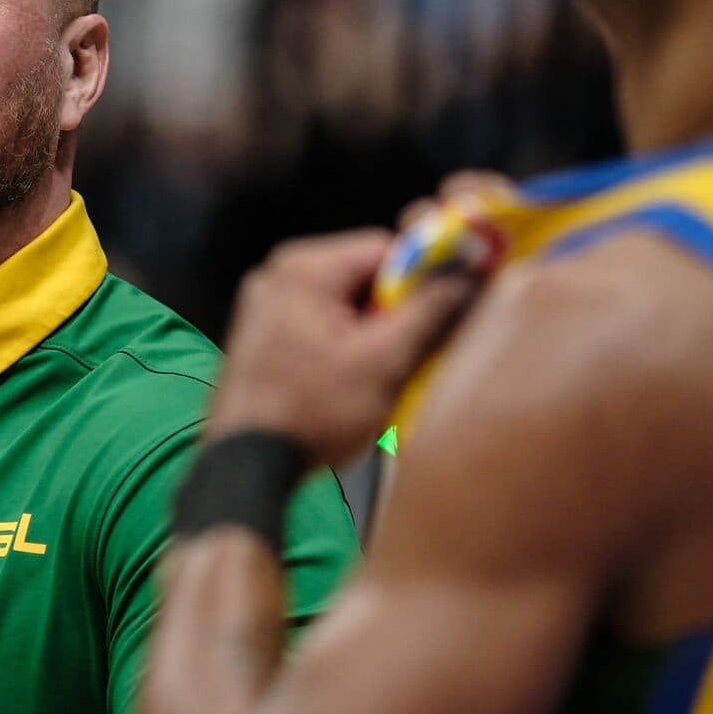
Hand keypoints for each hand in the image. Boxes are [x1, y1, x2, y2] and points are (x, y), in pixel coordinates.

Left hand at [212, 230, 477, 467]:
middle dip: (394, 309)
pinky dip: (344, 343)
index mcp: (304, 268)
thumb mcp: (383, 362)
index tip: (445, 310)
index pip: (386, 247)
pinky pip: (319, 322)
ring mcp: (264, 304)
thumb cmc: (312, 413)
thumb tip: (467, 275)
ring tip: (378, 374)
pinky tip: (351, 380)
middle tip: (408, 353)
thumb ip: (428, 311)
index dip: (424, 276)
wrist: (246, 466)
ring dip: (371, 331)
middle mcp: (277, 274)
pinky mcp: (260, 334)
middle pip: (363, 274)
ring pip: (344, 302)